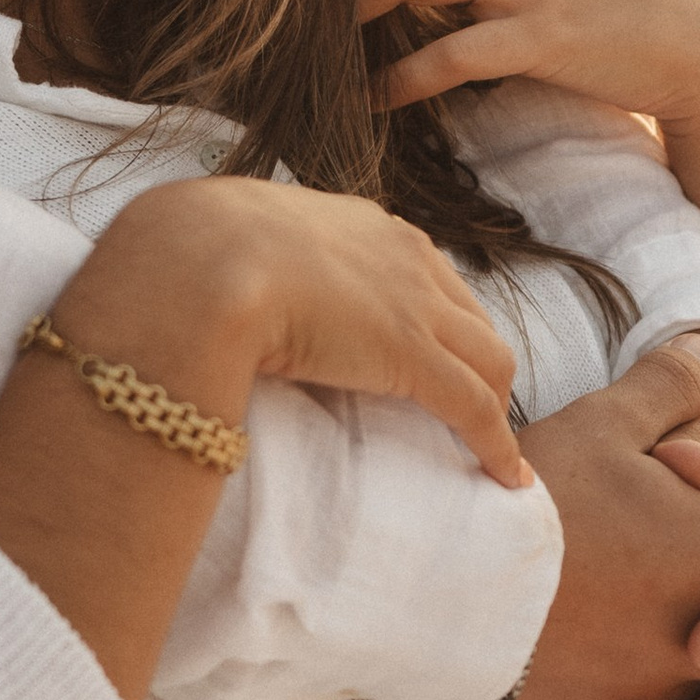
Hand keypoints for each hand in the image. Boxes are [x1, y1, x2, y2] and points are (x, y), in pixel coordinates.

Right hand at [64, 176, 531, 488]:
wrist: (200, 259)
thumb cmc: (193, 249)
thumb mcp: (231, 238)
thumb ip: (248, 256)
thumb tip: (217, 271)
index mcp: (360, 224)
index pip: (421, 270)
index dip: (434, 315)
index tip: (431, 348)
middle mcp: (402, 254)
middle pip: (468, 313)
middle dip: (475, 358)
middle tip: (469, 403)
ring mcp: (414, 304)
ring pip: (486, 359)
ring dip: (492, 401)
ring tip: (493, 445)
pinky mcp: (414, 356)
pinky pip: (476, 407)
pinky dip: (498, 443)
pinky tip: (506, 475)